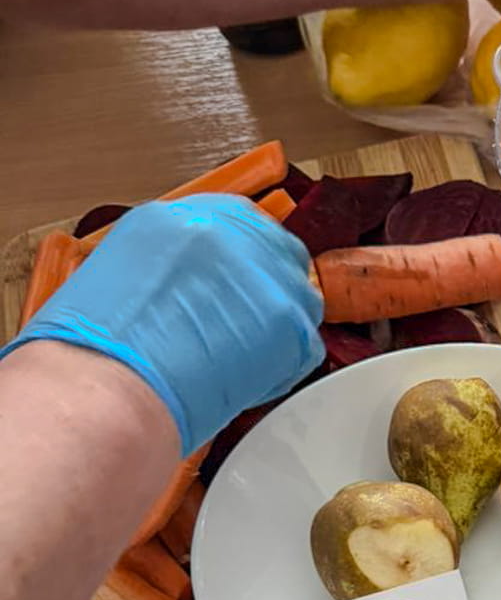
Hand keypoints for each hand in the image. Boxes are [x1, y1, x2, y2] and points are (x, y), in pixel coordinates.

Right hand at [8, 198, 323, 453]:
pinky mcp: (289, 319)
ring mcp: (264, 272)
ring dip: (277, 326)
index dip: (242, 257)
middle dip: (267, 286)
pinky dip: (282, 366)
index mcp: (177, 217)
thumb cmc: (97, 347)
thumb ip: (167, 268)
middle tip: (249, 324)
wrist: (110, 383)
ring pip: (297, 294)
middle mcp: (225, 231)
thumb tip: (190, 287)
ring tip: (241, 356)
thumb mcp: (119, 275)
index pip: (235, 221)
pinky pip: (304, 343)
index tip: (241, 280)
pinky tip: (245, 379)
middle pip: (275, 249)